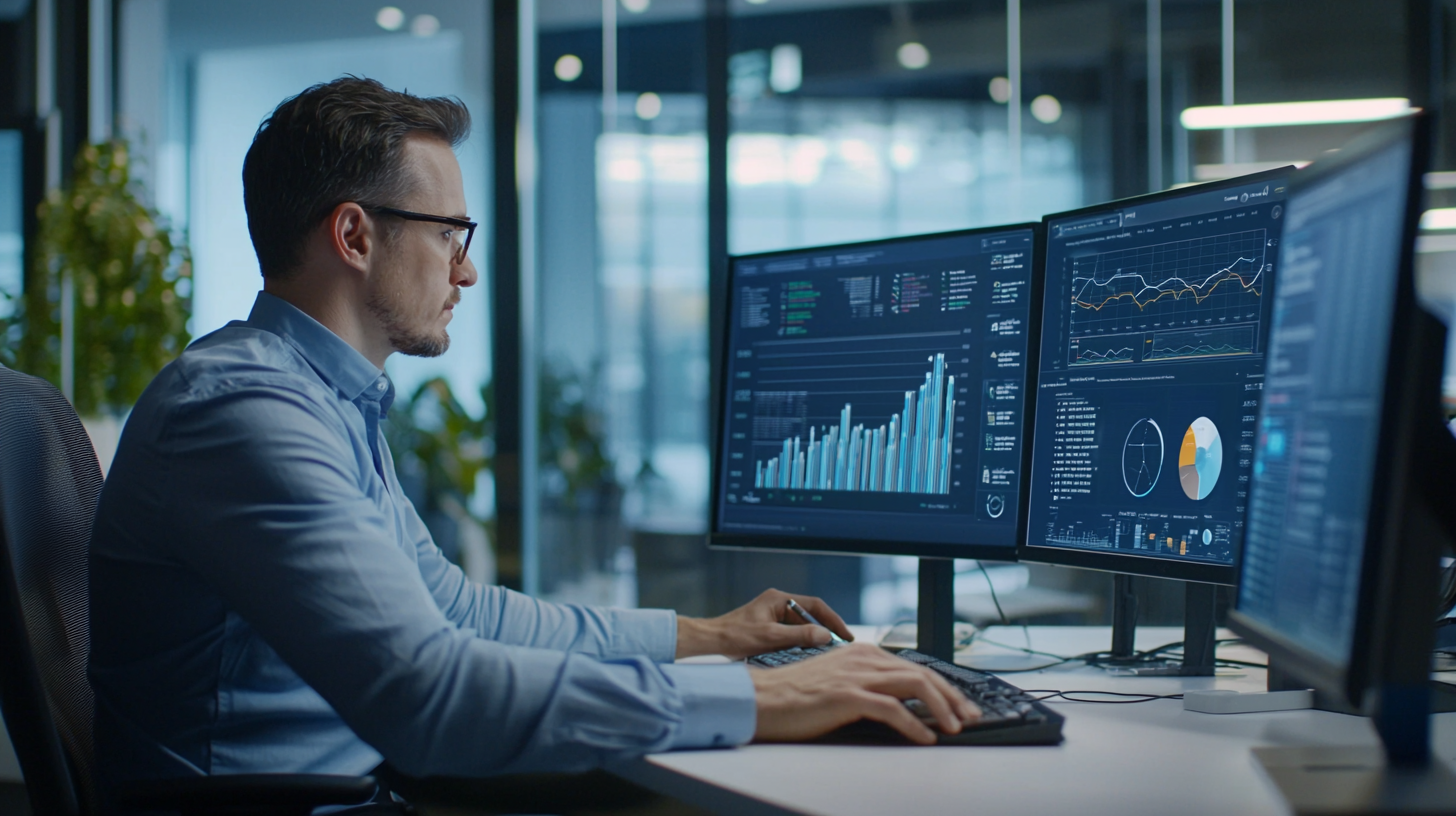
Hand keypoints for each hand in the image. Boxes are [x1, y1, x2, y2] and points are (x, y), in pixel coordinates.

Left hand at [676, 589, 853, 659]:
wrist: (711, 641)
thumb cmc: (735, 636)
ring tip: (824, 653)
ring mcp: (772, 614)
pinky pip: (791, 633)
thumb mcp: (771, 637)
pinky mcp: (768, 626)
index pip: (815, 606)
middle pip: (809, 616)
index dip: (832, 620)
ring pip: (800, 626)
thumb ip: (799, 636)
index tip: (845, 635)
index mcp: (779, 599)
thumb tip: (826, 636)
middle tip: (839, 647)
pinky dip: (800, 643)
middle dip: (824, 631)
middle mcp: (777, 603)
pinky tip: (805, 655)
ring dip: (812, 639)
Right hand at [750, 642, 980, 743]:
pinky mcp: (847, 696)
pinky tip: (925, 738)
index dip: (943, 687)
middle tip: (970, 718)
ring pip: (915, 686)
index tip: (961, 706)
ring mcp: (856, 675)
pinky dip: (914, 725)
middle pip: (922, 673)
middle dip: (953, 697)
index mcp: (863, 653)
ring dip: (941, 709)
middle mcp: (864, 658)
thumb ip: (866, 685)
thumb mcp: (837, 682)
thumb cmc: (794, 696)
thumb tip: (900, 704)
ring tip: (954, 728)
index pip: (915, 666)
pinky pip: (892, 709)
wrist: (761, 699)